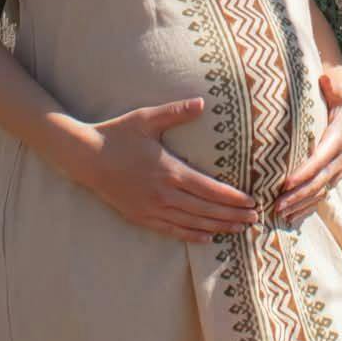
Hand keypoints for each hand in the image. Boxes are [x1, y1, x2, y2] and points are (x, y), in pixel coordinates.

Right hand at [76, 97, 258, 242]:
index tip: (252, 201)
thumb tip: (202, 102)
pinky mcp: (140, 216)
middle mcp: (163, 194)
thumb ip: (176, 112)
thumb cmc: (118, 134)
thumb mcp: (147, 118)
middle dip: (233, 215)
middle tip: (255, 218)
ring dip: (218, 227)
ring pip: (192, 223)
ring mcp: (151, 208)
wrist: (86, 157)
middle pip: (206, 210)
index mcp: (169, 170)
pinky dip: (191, 235)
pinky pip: (171, 230)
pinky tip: (207, 238)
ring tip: (239, 229)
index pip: (210, 189)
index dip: (233, 198)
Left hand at [273, 67, 341, 225]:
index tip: (287, 182)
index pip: (323, 156)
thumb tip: (326, 78)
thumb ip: (335, 85)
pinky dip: (308, 206)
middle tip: (277, 204)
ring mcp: (340, 167)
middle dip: (300, 194)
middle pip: (321, 179)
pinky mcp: (335, 174)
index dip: (307, 171)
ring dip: (302, 204)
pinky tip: (292, 217)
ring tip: (280, 213)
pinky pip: (323, 193)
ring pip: (322, 190)